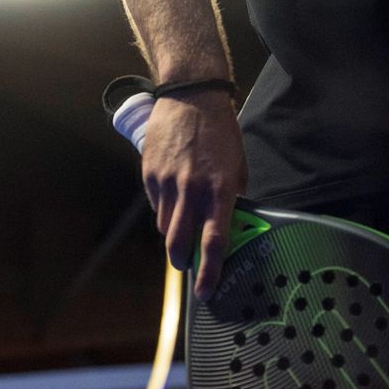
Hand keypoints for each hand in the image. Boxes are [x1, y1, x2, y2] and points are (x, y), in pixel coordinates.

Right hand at [141, 87, 246, 300]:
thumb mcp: (237, 166)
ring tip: (181, 227)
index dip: (210, 271)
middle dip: (182, 262)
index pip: (214, 241)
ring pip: (165, 226)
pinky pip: (155, 204)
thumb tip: (229, 225)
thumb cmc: (220, 132)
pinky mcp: (150, 173)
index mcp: (220, 189)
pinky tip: (172, 198)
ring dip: (173, 235)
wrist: (191, 97)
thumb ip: (232, 197)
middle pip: (179, 242)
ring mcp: (168, 181)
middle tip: (187, 266)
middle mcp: (192, 189)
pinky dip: (163, 209)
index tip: (206, 291)